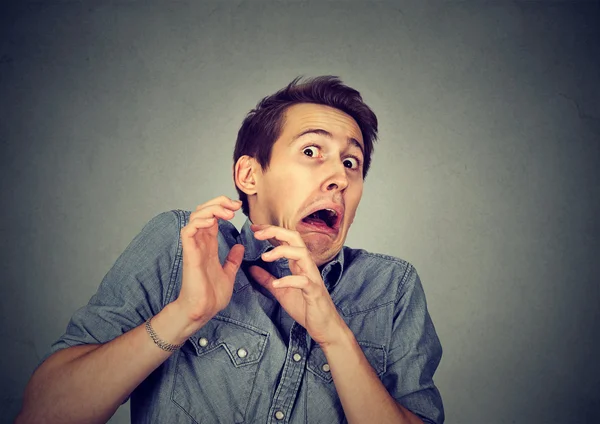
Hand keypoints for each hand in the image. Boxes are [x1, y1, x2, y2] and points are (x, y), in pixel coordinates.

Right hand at [174, 196, 244, 331]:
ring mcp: (193, 247)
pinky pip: (188, 230)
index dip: (223, 207)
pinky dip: (199, 221)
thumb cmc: (211, 296)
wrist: (203, 311)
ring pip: (195, 216)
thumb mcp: (228, 274)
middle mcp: (200, 243)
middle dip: (218, 202)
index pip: (212, 217)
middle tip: (234, 204)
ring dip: (211, 209)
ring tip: (227, 212)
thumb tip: (239, 247)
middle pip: (203, 211)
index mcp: (209, 245)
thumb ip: (232, 259)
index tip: (238, 206)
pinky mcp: (189, 253)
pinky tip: (213, 222)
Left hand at [248, 225, 346, 345]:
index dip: (271, 231)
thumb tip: (251, 267)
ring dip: (282, 251)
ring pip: (301, 253)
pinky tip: (276, 284)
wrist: (325, 327)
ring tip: (265, 257)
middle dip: (276, 232)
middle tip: (257, 233)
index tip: (254, 228)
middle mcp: (307, 266)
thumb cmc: (306, 307)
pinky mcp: (314, 291)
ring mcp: (312, 277)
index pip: (286, 239)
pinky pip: (303, 281)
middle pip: (295, 238)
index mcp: (299, 263)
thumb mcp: (281, 292)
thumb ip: (267, 279)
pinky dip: (289, 280)